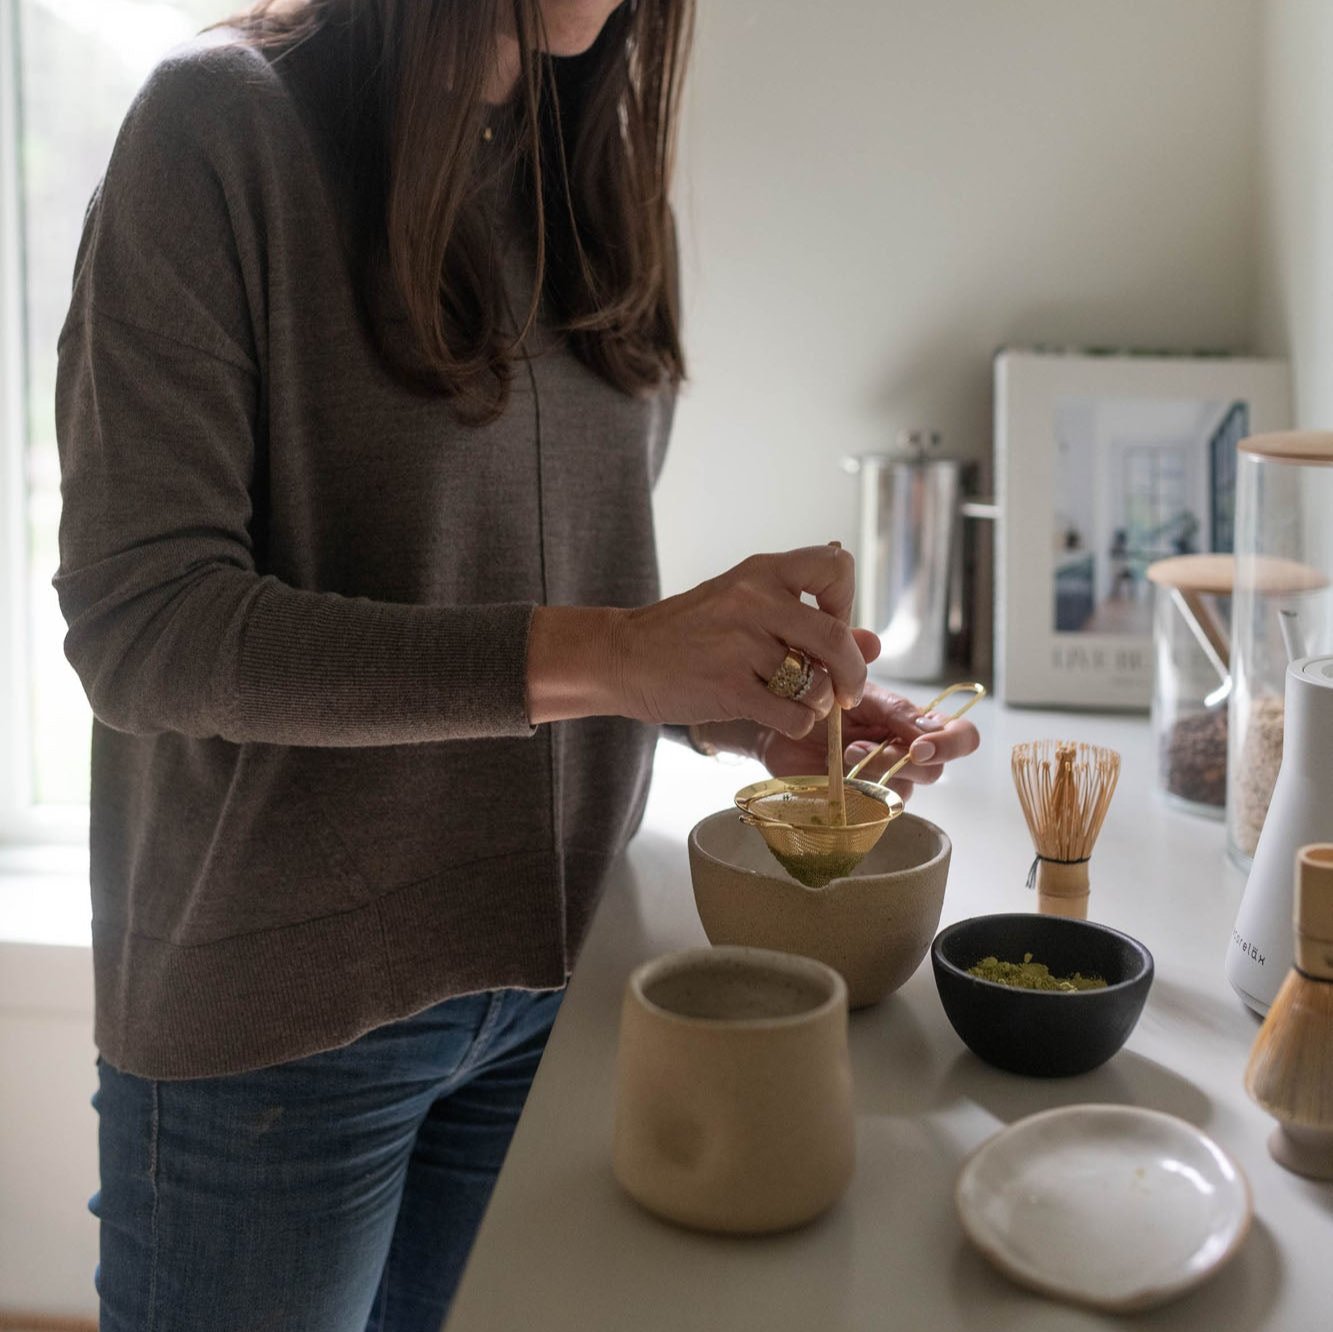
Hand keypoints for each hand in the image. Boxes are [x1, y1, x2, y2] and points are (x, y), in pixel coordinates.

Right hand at [610, 545, 867, 737]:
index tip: (833, 627)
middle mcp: (753, 601)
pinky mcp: (728, 689)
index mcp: (761, 572)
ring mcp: (740, 645)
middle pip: (836, 638)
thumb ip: (808, 620)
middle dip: (854, 674)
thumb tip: (873, 643)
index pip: (836, 567)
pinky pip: (793, 715)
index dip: (846, 601)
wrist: (624, 656)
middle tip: (849, 691)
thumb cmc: (690, 633)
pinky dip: (795, 722)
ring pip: (817, 684)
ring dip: (819, 703)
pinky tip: (776, 715)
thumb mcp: (745, 608)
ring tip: (799, 700)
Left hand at [755, 680, 980, 802]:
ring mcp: (885, 781)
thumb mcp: (844, 682)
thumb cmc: (818, 701)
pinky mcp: (861, 803)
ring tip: (844, 754)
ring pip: (902, 790)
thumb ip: (870, 677)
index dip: (951, 743)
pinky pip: (872, 808)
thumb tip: (892, 669)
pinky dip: (854, 791)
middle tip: (865, 749)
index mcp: (912, 722)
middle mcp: (906, 754)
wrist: (779, 726)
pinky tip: (834, 776)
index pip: (960, 735)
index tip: (920, 746)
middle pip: (934, 770)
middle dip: (901, 760)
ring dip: (873, 772)